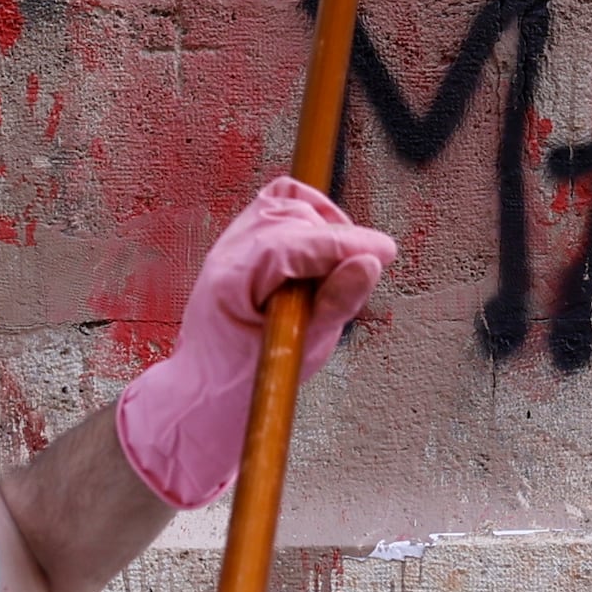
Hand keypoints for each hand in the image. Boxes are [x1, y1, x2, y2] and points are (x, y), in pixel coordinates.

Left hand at [110, 179, 399, 509]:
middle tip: (358, 276)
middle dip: (335, 238)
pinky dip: (308, 217)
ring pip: (286, 202)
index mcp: (231, 281)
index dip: (343, 242)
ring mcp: (230, 242)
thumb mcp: (299, 352)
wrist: (206, 389)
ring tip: (336, 270)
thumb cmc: (246, 380)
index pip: (294, 241)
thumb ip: (334, 304)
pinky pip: (278, 204)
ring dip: (323, 227)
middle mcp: (226, 252)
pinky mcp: (242, 240)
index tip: (384, 252)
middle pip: (292, 214)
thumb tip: (369, 262)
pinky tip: (322, 252)